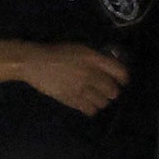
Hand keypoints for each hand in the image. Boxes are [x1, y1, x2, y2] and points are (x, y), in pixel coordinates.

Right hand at [0, 38, 131, 117]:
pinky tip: (88, 104)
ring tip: (98, 98)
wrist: (35, 63)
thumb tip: (110, 66)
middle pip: (112, 90)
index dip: (124, 78)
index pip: (119, 72)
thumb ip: (96, 58)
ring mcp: (81, 89)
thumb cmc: (57, 52)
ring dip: (103, 101)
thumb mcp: (79, 48)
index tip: (123, 81)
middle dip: (113, 91)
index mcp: (93, 58)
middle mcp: (90, 74)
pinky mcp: (71, 100)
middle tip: (109, 91)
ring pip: (103, 102)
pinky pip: (89, 109)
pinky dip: (92, 108)